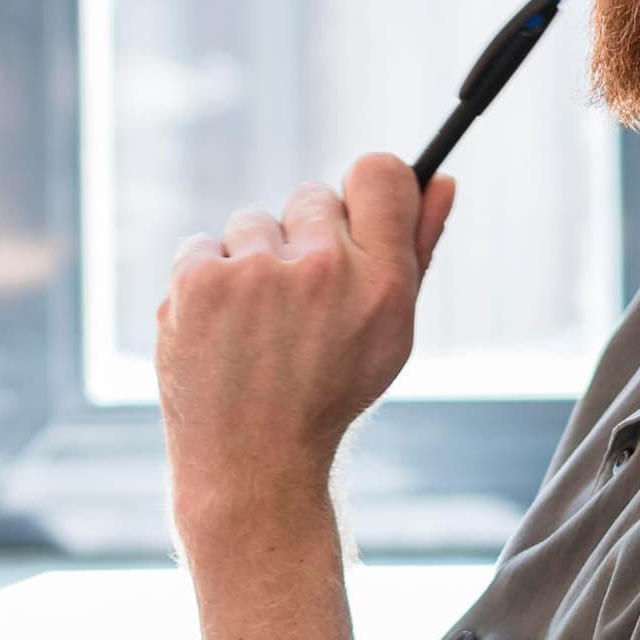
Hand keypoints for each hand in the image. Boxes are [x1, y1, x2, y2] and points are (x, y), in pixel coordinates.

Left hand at [156, 153, 456, 549]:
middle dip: (305, 238)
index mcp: (382, 283)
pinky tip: (220, 332)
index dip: (369, 186)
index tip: (354, 212)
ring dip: (253, 260)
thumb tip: (442, 180)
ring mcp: (254, 273)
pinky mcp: (197, 281)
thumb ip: (418, 250)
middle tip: (299, 306)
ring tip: (257, 328)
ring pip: (254, 221)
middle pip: (313, 195)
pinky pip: (204, 245)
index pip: (381, 172)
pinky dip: (208, 281)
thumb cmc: (327, 396)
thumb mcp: (390, 334)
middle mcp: (322, 268)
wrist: (250, 467)